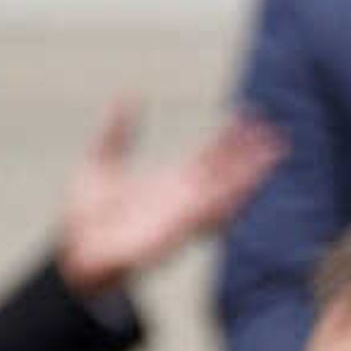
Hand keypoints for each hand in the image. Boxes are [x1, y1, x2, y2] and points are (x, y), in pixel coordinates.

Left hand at [54, 103, 283, 298]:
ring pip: (225, 192)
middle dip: (251, 155)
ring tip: (273, 156)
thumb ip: (118, 131)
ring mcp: (182, 216)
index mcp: (169, 183)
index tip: (248, 116)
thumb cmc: (85, 217)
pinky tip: (246, 185)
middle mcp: (182, 200)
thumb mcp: (100, 161)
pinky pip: (209, 214)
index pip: (209, 158)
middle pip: (225, 173)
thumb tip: (128, 97)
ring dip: (250, 175)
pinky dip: (229, 200)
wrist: (74, 253)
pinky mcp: (175, 232)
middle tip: (276, 134)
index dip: (229, 139)